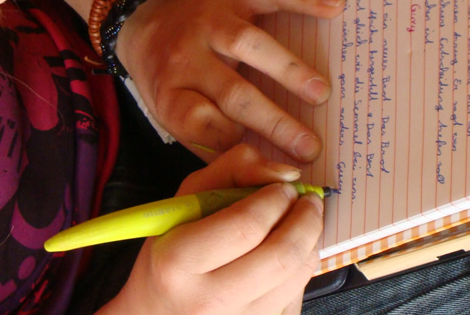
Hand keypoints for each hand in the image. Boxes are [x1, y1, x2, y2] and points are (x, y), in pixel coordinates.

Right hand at [101, 145, 324, 314]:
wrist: (157, 311)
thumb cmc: (171, 248)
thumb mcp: (188, 197)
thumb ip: (235, 169)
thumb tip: (287, 175)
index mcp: (178, 260)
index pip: (246, 225)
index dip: (275, 199)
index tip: (284, 187)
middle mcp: (207, 299)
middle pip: (279, 256)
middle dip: (305, 219)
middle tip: (308, 201)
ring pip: (295, 278)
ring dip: (311, 241)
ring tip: (305, 221)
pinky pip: (295, 295)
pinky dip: (303, 267)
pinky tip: (293, 251)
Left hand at [116, 0, 344, 161]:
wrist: (152, 24)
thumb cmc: (175, 82)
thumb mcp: (176, 116)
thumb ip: (211, 144)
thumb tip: (262, 176)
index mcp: (173, 93)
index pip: (199, 123)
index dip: (231, 143)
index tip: (268, 165)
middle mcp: (188, 57)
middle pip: (232, 93)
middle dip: (273, 121)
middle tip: (310, 146)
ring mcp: (211, 22)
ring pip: (248, 43)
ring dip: (287, 68)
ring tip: (320, 93)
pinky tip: (334, 6)